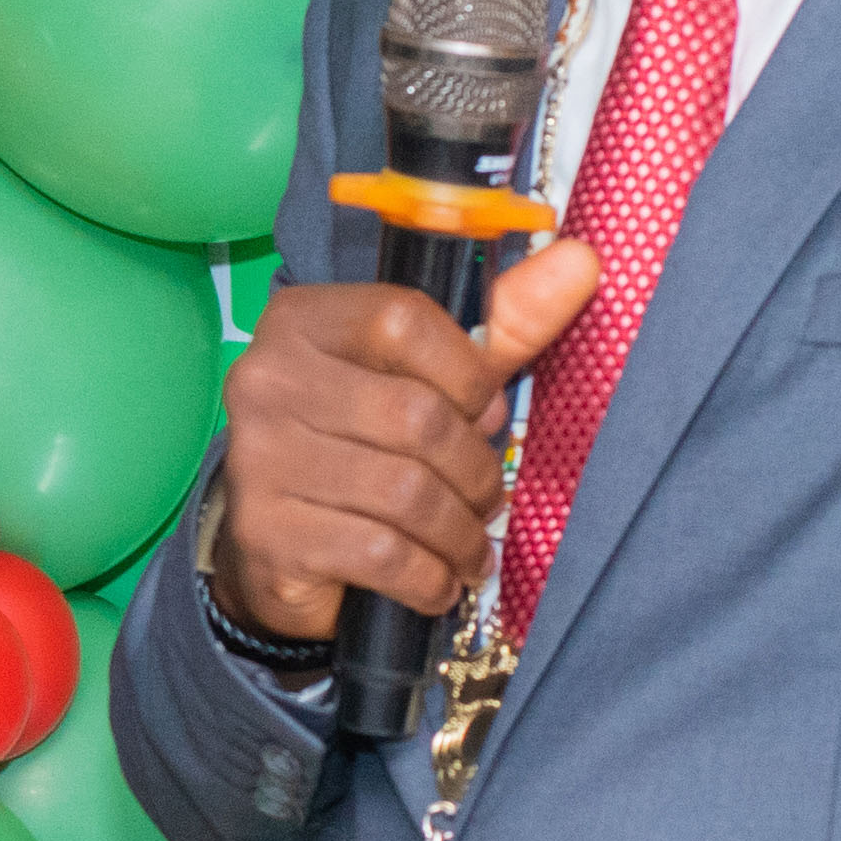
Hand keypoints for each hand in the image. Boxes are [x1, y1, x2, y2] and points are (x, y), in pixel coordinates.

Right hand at [205, 238, 600, 645]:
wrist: (279, 554)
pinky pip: (381, 553)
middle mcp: (265, 378)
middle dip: (475, 471)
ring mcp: (258, 457)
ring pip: (405, 493)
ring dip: (460, 533)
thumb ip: (503, 325)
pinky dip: (430, 577)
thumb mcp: (432, 380)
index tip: (487, 414)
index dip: (467, 375)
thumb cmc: (366, 450)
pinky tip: (438, 581)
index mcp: (302, 320)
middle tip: (487, 500)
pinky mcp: (266, 532)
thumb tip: (582, 260)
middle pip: (415, 416)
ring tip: (471, 547)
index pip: (403, 320)